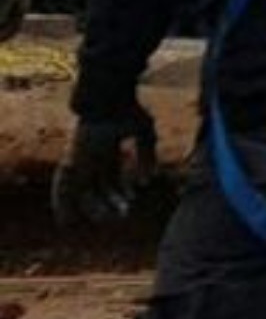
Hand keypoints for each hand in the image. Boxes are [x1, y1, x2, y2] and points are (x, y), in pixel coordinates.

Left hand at [52, 105, 155, 224]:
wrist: (109, 98)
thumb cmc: (128, 110)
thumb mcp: (145, 134)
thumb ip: (147, 156)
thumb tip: (148, 180)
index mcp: (108, 149)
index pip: (112, 177)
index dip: (122, 191)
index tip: (134, 199)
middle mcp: (93, 157)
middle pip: (99, 187)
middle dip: (112, 201)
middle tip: (125, 213)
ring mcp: (82, 160)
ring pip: (83, 192)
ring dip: (93, 207)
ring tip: (105, 219)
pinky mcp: (73, 161)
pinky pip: (65, 189)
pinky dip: (64, 205)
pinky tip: (67, 220)